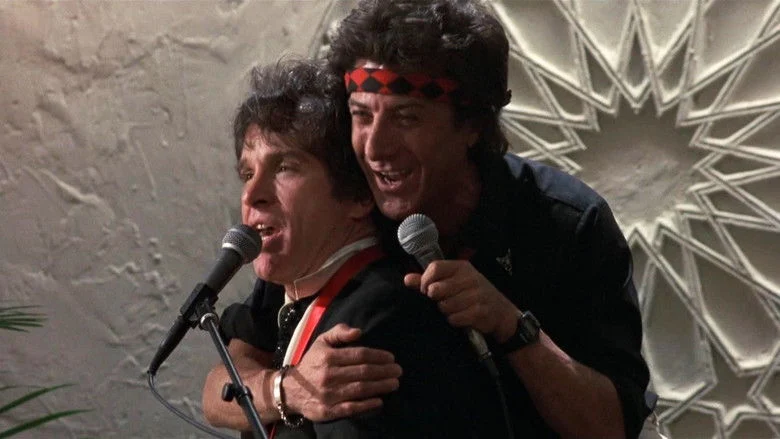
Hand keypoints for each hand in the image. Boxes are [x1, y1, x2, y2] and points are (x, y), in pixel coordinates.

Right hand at [283, 324, 401, 420]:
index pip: (359, 355)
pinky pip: (350, 408)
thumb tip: (358, 332)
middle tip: (398, 371)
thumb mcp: (321, 342)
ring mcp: (328, 394)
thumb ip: (338, 332)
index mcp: (328, 357)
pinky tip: (379, 401)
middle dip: (384, 371)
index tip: (391, 358)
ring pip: (359, 389)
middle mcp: (328, 375)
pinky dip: (366, 405)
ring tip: (394, 383)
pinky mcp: (327, 411)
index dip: (378, 356)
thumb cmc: (312, 363)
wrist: (290, 390)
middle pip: (363, 372)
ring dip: (380, 386)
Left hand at [404, 260, 516, 340]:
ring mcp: (477, 295)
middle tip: (442, 302)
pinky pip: (455, 318)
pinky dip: (454, 321)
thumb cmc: (473, 295)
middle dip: (436, 300)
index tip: (426, 291)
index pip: (435, 268)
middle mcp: (470, 278)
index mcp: (461, 267)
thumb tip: (407, 279)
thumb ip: (429, 281)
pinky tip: (461, 318)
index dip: (425, 281)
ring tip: (454, 310)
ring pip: (444, 306)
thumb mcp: (454, 283)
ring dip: (445, 312)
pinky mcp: (480, 311)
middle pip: (437, 289)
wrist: (501, 312)